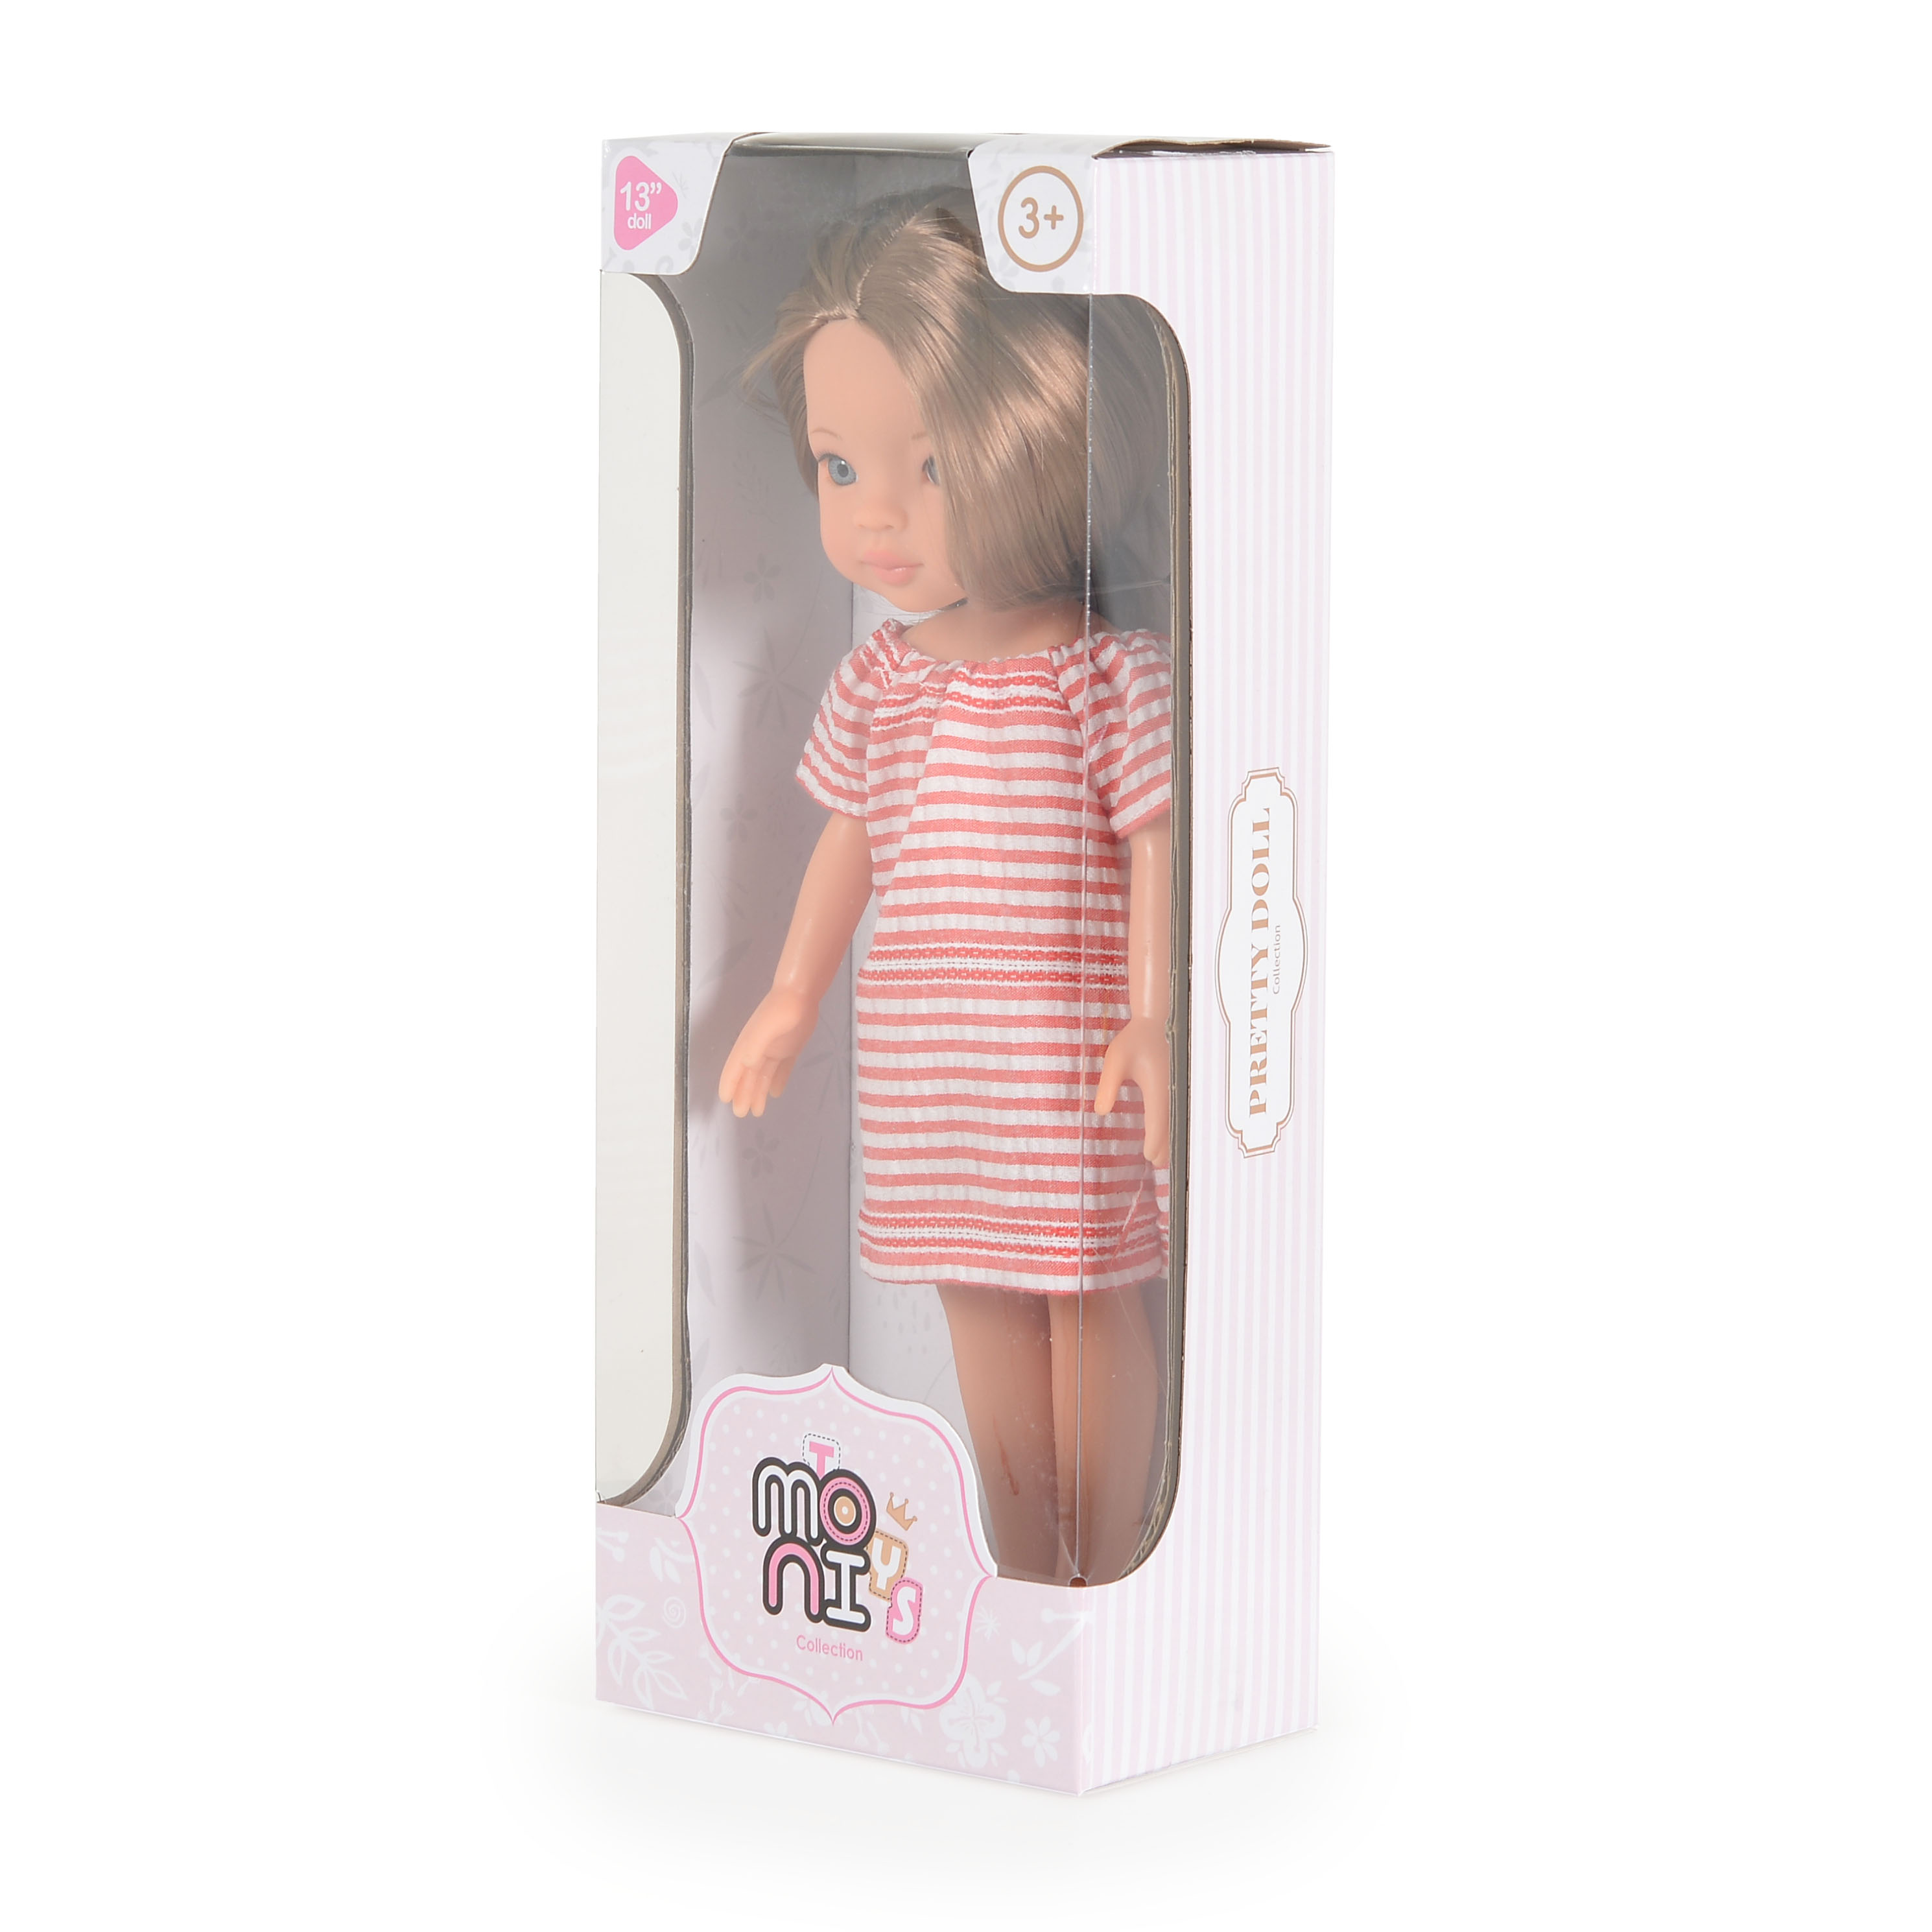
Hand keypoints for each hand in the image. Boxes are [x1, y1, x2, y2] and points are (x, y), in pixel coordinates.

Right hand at [718, 987, 819, 1118]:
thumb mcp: (766, 1026)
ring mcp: (774, 1048)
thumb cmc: (782, 1009)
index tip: (725, 1100)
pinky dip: (778, 1080)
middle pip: (749, 1076)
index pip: (736, 1068)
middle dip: (744, 1094)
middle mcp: (759, 1049)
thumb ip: (756, 1044)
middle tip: (741, 1114)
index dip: (730, 1083)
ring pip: (764, 1075)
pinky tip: (776, 1094)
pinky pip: (782, 1068)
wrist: (801, 993)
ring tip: (757, 1111)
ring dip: (759, 1092)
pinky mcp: (790, 1047)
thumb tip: (746, 1064)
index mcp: (749, 1044)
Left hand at [1095, 1016, 1170, 1164]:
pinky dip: (1173, 1124)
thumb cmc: (1133, 1040)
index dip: (1154, 1140)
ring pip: (1176, 1119)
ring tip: (1163, 1157)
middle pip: (1171, 1125)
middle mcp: (1172, 1089)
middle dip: (1164, 1145)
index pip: (1157, 1120)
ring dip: (1170, 1136)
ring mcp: (1177, 1087)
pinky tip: (1168, 1132)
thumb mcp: (1114, 1060)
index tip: (1148, 1157)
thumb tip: (1100, 1112)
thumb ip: (1108, 1085)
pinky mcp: (1177, 1084)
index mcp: (1157, 1086)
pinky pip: (1176, 1110)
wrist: (1156, 1021)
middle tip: (1156, 1164)